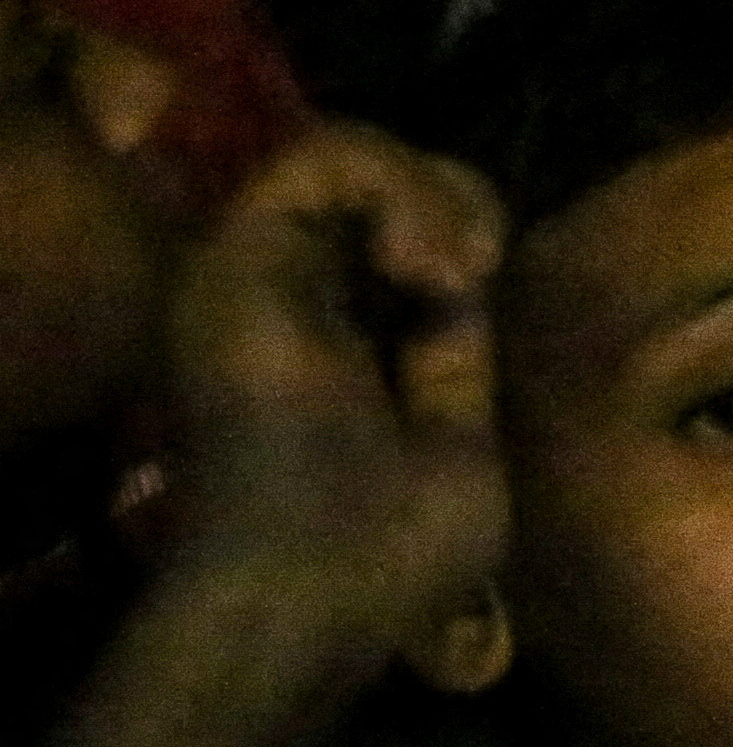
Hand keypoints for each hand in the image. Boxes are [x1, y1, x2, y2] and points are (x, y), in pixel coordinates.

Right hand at [38, 125, 509, 746]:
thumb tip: (469, 280)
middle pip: (371, 182)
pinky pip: (317, 157)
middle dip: (452, 196)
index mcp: (334, 342)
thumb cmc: (386, 554)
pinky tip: (426, 265)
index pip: (390, 230)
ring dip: (428, 192)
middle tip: (476, 263)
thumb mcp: (458, 442)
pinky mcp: (231, 256)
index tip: (487, 274)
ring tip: (452, 269)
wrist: (312, 593)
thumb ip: (453, 358)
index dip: (458, 222)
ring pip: (343, 153)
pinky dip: (393, 186)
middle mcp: (284, 297)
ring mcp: (253, 272)